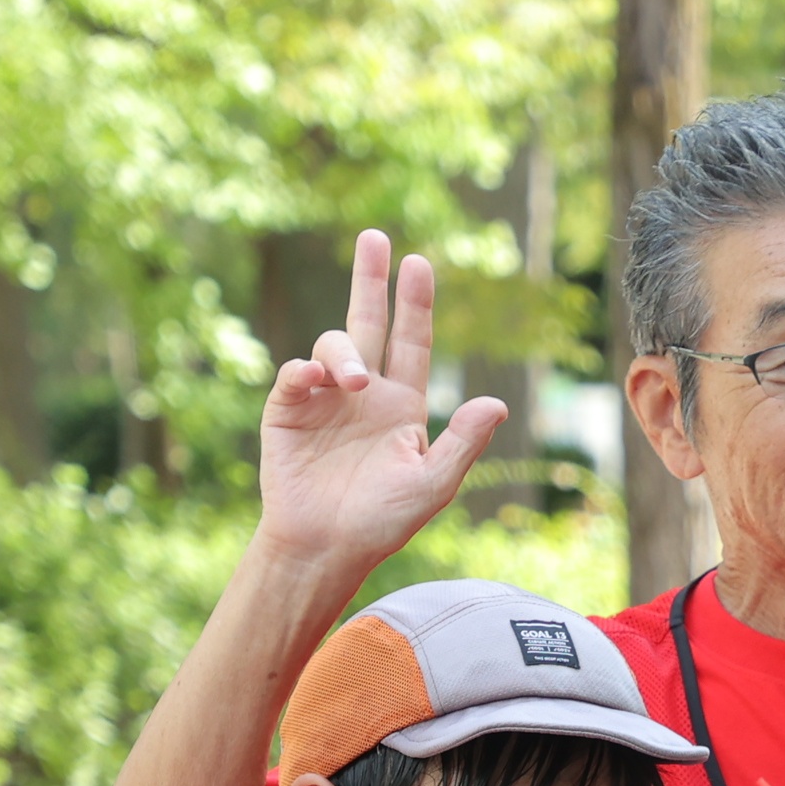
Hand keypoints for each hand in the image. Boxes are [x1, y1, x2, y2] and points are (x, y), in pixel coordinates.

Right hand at [254, 229, 508, 580]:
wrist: (326, 548)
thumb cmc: (382, 521)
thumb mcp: (433, 484)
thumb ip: (462, 442)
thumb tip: (498, 402)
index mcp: (401, 404)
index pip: (412, 342)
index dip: (415, 304)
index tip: (417, 263)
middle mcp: (364, 393)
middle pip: (369, 322)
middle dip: (370, 279)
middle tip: (374, 237)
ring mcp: (324, 399)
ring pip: (334, 347)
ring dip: (346, 352)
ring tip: (355, 379)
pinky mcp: (287, 412)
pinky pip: (294, 376)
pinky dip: (304, 371)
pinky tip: (315, 379)